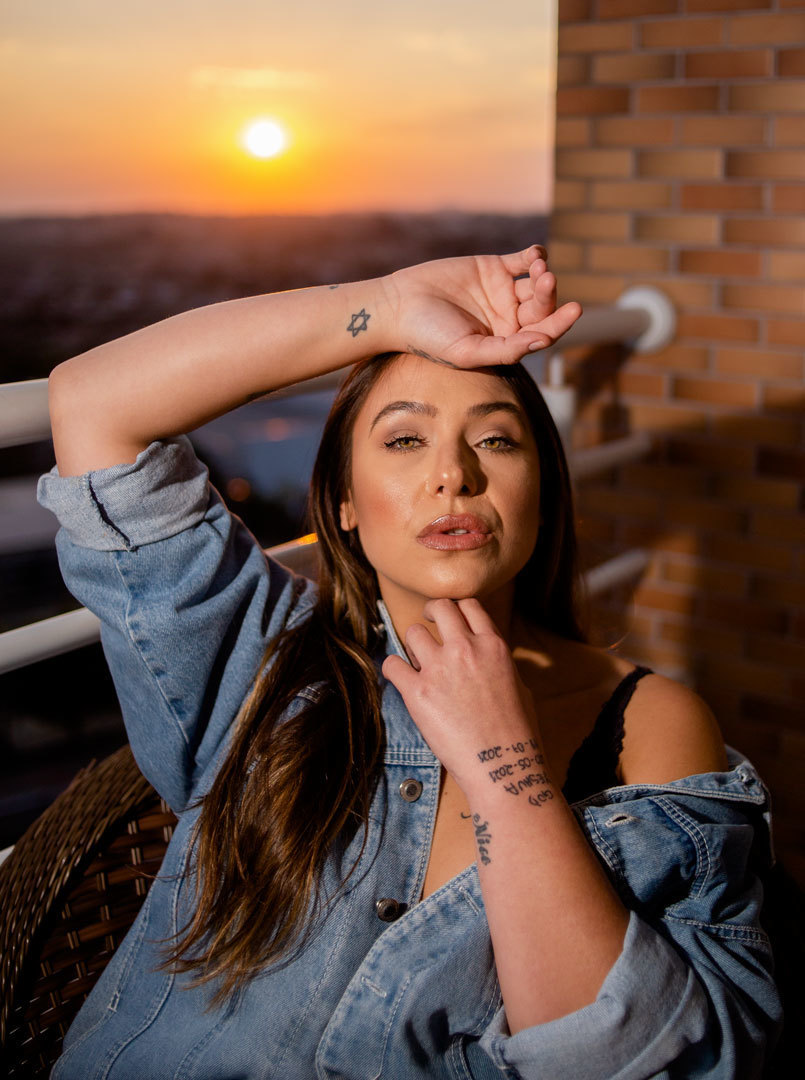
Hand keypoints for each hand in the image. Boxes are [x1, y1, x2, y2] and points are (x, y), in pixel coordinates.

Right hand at [381, 245, 581, 368]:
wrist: (399, 307)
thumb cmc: (429, 337)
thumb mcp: (467, 352)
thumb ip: (505, 350)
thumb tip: (542, 342)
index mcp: (506, 343)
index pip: (542, 334)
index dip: (560, 323)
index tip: (573, 310)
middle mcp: (509, 319)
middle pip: (542, 308)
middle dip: (549, 295)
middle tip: (548, 280)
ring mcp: (503, 293)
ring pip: (535, 284)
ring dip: (543, 275)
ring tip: (539, 268)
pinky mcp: (493, 268)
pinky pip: (522, 261)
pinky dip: (534, 256)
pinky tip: (537, 255)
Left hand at [381, 598, 540, 794]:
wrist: (502, 765)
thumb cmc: (516, 733)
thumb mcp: (519, 686)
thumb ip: (498, 664)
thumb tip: (486, 659)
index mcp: (493, 646)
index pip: (469, 606)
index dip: (456, 608)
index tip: (449, 618)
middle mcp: (466, 649)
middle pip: (440, 607)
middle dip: (431, 612)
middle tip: (427, 623)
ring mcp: (440, 668)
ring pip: (413, 632)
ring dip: (414, 645)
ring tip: (418, 662)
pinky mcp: (417, 692)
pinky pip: (392, 664)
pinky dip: (393, 669)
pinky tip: (399, 678)